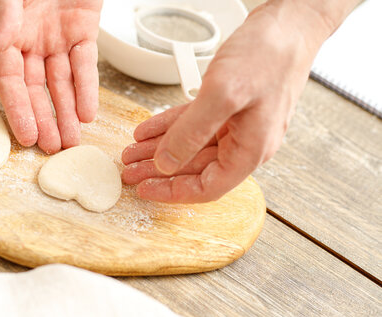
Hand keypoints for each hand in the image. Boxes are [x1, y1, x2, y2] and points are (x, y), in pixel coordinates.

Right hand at [0, 0, 102, 153]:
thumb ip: (5, 16)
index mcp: (8, 33)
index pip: (11, 80)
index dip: (18, 109)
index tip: (27, 136)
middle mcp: (31, 41)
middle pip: (38, 89)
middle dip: (45, 119)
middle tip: (53, 148)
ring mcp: (57, 38)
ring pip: (63, 83)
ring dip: (68, 112)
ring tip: (72, 140)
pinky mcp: (83, 31)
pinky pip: (85, 65)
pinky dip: (87, 88)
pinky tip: (88, 113)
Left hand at [122, 3, 334, 202]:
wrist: (289, 22)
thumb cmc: (269, 54)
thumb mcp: (223, 94)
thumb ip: (192, 133)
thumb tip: (166, 163)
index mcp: (250, 150)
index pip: (208, 186)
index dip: (174, 192)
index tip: (146, 189)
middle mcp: (245, 142)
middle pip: (194, 168)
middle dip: (159, 170)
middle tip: (130, 172)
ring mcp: (238, 124)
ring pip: (191, 145)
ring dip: (159, 148)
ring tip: (132, 152)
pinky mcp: (230, 106)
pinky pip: (194, 123)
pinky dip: (170, 126)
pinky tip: (148, 130)